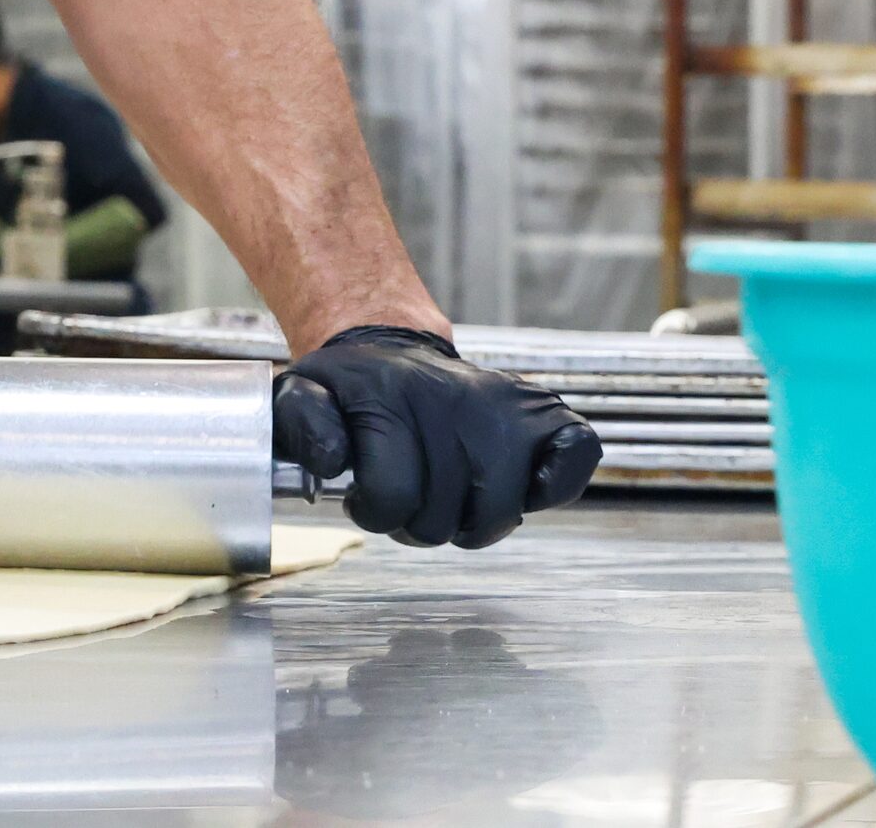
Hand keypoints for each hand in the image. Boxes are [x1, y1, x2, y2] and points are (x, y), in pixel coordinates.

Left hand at [274, 326, 600, 548]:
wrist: (390, 353)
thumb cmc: (351, 391)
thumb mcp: (301, 394)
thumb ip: (301, 425)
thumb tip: (334, 462)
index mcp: (396, 399)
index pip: (391, 497)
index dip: (371, 511)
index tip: (362, 495)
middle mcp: (460, 401)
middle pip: (442, 520)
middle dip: (416, 521)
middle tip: (405, 492)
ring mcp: (511, 408)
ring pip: (498, 517)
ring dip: (468, 520)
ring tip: (445, 491)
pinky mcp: (552, 416)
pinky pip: (574, 464)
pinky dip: (551, 487)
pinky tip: (514, 483)